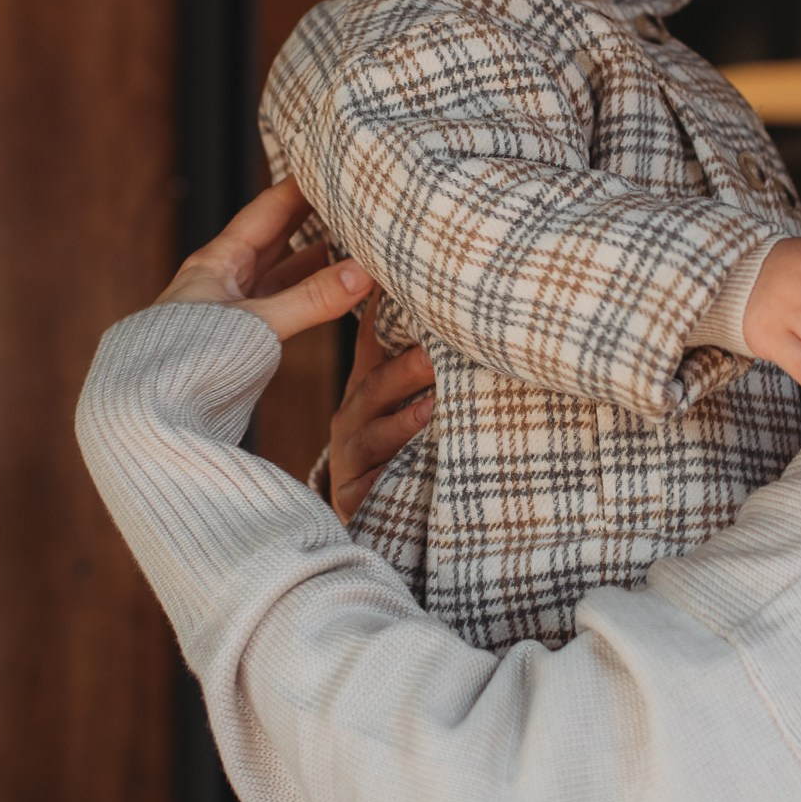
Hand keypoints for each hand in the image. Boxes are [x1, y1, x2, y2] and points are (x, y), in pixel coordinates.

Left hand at [158, 176, 373, 342]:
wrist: (150, 413)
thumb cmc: (188, 361)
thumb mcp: (257, 325)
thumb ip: (311, 300)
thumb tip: (364, 274)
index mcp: (218, 261)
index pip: (268, 210)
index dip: (299, 187)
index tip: (331, 163)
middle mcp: (224, 278)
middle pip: (275, 237)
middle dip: (310, 217)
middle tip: (347, 195)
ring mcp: (232, 309)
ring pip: (280, 273)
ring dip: (313, 258)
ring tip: (351, 239)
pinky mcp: (241, 338)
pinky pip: (283, 303)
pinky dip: (308, 293)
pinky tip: (332, 289)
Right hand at [327, 298, 435, 521]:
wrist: (370, 514)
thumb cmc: (399, 442)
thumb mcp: (403, 399)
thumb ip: (420, 357)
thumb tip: (450, 306)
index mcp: (366, 385)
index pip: (371, 343)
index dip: (381, 316)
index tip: (395, 287)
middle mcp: (352, 416)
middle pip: (374, 388)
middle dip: (405, 370)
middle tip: (434, 353)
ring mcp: (349, 457)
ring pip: (372, 437)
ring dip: (403, 423)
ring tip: (434, 409)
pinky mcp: (351, 496)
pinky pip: (367, 488)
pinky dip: (386, 479)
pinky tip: (413, 471)